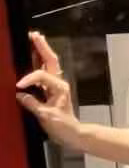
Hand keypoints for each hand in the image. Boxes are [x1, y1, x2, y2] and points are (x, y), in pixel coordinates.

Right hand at [16, 32, 81, 148]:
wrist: (72, 133)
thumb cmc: (63, 126)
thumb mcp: (47, 116)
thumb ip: (33, 104)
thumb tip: (20, 95)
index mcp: (60, 87)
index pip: (41, 76)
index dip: (29, 79)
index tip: (19, 86)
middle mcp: (59, 83)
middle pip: (50, 60)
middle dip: (42, 47)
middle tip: (33, 34)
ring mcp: (56, 85)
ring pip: (49, 63)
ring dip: (41, 50)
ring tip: (35, 38)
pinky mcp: (51, 89)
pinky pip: (44, 71)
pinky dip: (39, 61)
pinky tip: (34, 55)